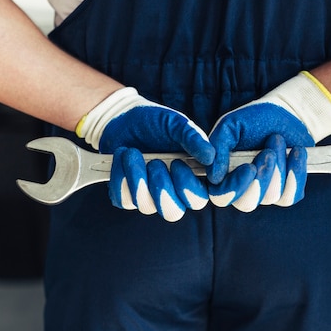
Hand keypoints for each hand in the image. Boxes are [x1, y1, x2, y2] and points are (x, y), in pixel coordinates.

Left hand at [77, 87, 215, 221]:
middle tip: (155, 162)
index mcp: (190, 177)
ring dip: (137, 178)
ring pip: (146, 206)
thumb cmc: (156, 121)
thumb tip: (210, 157)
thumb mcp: (176, 123)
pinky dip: (119, 177)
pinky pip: (122, 200)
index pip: (197, 200)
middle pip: (172, 212)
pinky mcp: (125, 194)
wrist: (124, 117)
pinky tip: (122, 156)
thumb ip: (194, 138)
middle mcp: (170, 191)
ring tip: (132, 152)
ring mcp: (147, 195)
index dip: (188, 189)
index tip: (177, 163)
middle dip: (162, 188)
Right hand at [206, 71, 330, 211]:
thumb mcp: (230, 125)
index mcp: (223, 175)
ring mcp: (266, 191)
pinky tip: (296, 152)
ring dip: (279, 168)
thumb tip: (213, 177)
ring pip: (271, 197)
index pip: (220, 197)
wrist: (285, 112)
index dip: (233, 188)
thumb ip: (218, 147)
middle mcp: (243, 187)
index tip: (249, 167)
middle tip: (268, 152)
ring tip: (278, 140)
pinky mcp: (288, 190)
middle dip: (261, 179)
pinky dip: (296, 173)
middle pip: (246, 203)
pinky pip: (291, 196)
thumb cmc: (253, 118)